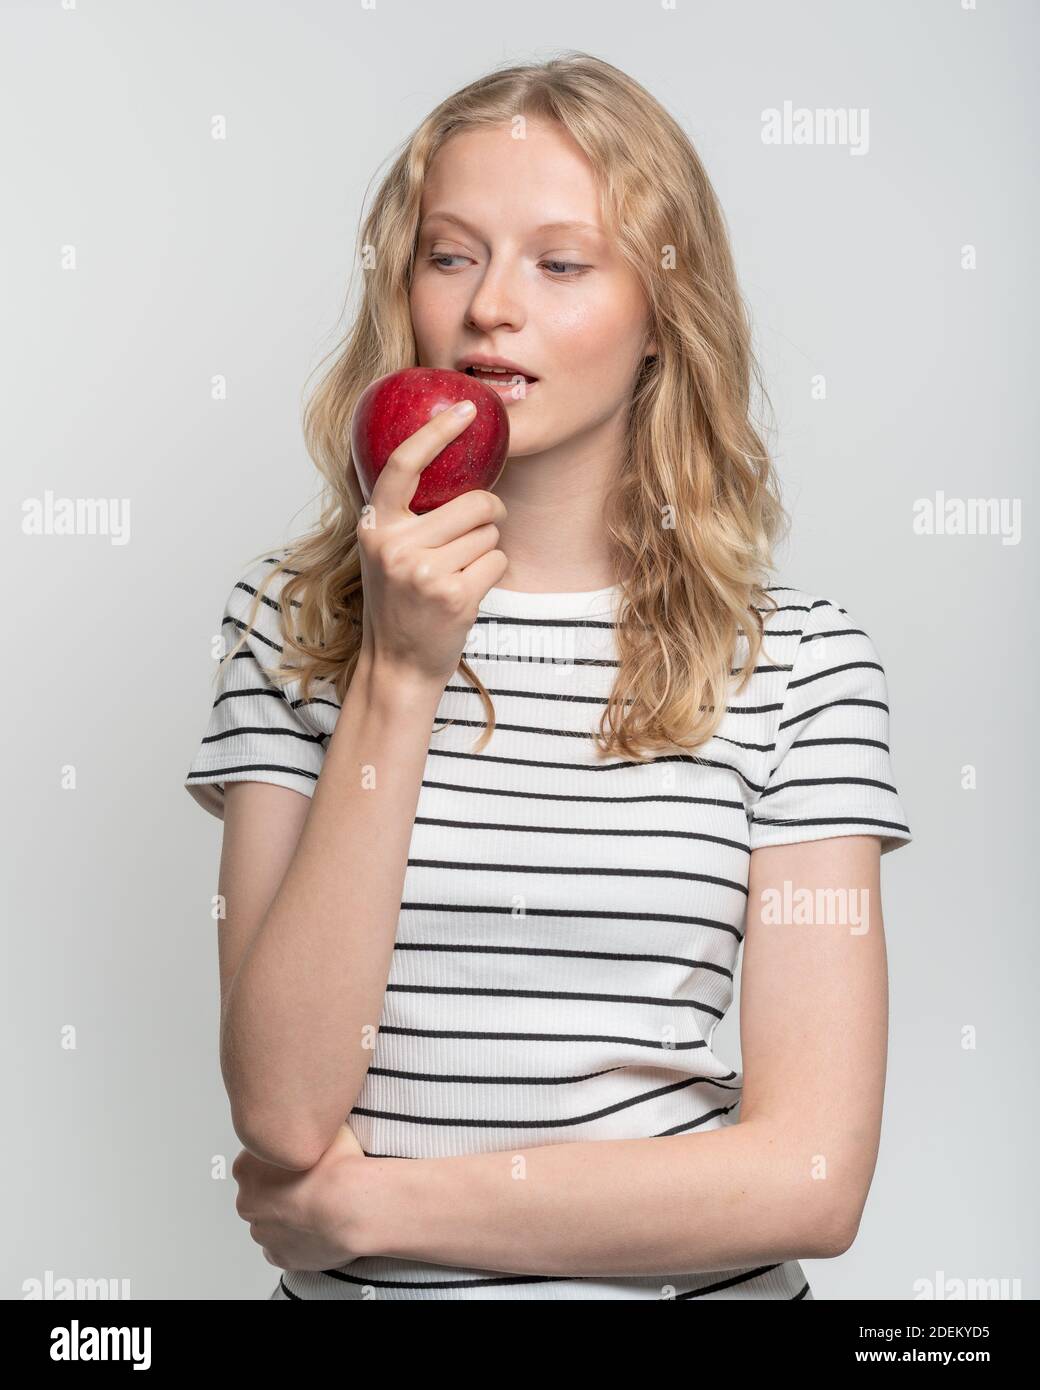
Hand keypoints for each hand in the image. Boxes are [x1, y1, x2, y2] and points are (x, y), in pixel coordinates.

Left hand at [232, 1123, 367, 1271]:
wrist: (353, 1206)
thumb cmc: (338, 1167)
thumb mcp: (323, 1126)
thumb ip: (307, 1127)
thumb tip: (314, 1122)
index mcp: (246, 1168)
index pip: (255, 1160)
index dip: (281, 1158)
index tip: (300, 1159)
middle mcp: (246, 1202)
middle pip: (260, 1193)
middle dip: (281, 1189)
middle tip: (313, 1182)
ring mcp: (262, 1233)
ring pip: (271, 1222)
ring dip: (290, 1216)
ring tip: (321, 1207)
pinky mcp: (279, 1257)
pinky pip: (284, 1247)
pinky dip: (297, 1240)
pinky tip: (318, 1228)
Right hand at [357, 401, 508, 688]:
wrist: (397, 664)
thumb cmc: (398, 602)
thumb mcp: (384, 551)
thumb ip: (402, 513)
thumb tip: (441, 454)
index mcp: (375, 525)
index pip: (405, 464)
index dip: (437, 432)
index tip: (467, 409)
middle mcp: (395, 545)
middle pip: (473, 501)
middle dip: (488, 513)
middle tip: (476, 533)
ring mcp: (424, 572)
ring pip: (489, 532)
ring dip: (486, 548)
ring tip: (459, 571)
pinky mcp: (454, 595)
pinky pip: (497, 561)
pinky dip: (492, 573)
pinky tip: (468, 590)